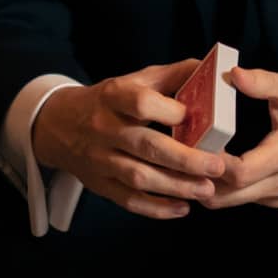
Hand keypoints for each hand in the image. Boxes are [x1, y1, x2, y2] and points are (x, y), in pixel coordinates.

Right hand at [31, 59, 225, 219]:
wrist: (59, 124)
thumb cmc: (112, 100)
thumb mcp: (137, 79)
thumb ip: (175, 74)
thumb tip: (211, 69)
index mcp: (115, 96)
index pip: (141, 103)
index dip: (169, 110)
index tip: (195, 116)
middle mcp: (104, 129)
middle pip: (145, 145)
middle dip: (184, 159)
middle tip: (217, 166)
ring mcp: (100, 159)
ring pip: (138, 177)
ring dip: (175, 186)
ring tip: (207, 189)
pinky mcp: (99, 184)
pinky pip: (128, 199)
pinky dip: (156, 208)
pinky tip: (182, 208)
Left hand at [203, 67, 277, 208]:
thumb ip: (263, 82)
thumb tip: (232, 75)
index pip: (242, 172)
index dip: (214, 164)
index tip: (194, 144)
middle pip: (229, 195)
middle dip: (200, 179)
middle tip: (178, 157)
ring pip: (232, 201)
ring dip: (208, 186)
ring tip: (190, 160)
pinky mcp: (277, 196)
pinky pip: (243, 199)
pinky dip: (223, 188)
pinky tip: (210, 166)